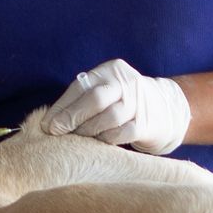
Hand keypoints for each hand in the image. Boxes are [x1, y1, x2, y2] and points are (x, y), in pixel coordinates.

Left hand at [45, 59, 190, 155]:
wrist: (165, 110)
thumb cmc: (123, 101)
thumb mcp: (107, 90)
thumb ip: (83, 99)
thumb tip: (51, 121)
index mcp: (111, 70)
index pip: (81, 87)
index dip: (62, 106)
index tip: (47, 124)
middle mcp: (126, 83)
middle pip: (95, 99)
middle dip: (72, 117)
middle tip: (56, 131)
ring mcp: (138, 102)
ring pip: (108, 117)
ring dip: (88, 130)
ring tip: (79, 138)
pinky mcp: (146, 123)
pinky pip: (121, 133)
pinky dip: (106, 139)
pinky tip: (99, 142)